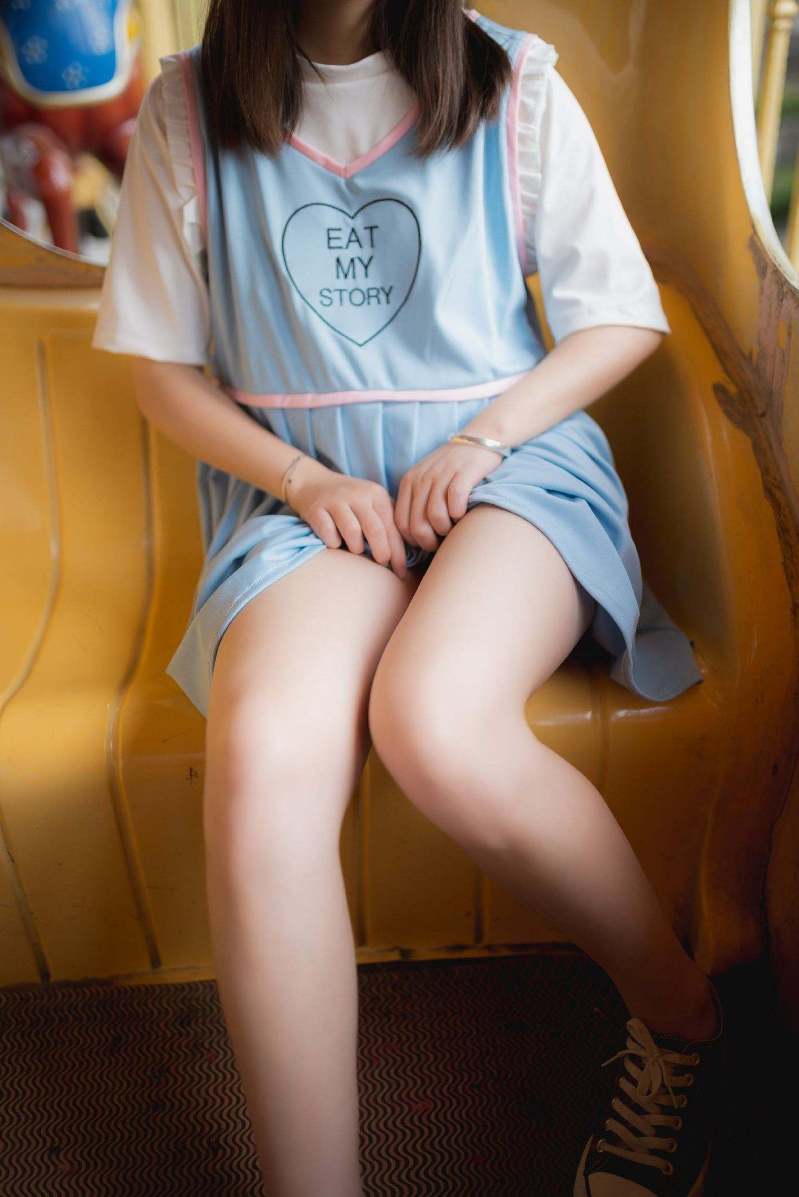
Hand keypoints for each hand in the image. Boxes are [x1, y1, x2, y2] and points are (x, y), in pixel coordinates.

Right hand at [288, 457, 408, 578]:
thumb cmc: (349, 502)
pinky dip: (334, 543)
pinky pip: (329, 535)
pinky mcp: (316, 509)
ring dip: (357, 548)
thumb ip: (388, 523)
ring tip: (356, 549)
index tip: (402, 572)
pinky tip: (335, 542)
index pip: (392, 527)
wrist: (312, 482)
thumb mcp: (372, 504)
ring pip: (353, 533)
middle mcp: (358, 495)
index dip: (399, 553)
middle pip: (375, 530)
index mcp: (377, 495)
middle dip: (382, 553)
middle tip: (382, 564)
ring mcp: (336, 501)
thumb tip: (408, 555)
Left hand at [394, 440, 504, 550]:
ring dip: (446, 529)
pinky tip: (463, 513)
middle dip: (429, 541)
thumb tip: (413, 537)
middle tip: (441, 542)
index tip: (426, 543)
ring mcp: (442, 474)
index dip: (413, 540)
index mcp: (409, 482)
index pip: (401, 523)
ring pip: (435, 517)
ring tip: (453, 528)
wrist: (478, 440)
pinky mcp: (463, 472)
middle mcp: (422, 478)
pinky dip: (459, 514)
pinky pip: (455, 503)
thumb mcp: (426, 481)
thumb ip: (415, 502)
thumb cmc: (452, 469)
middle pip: (417, 525)